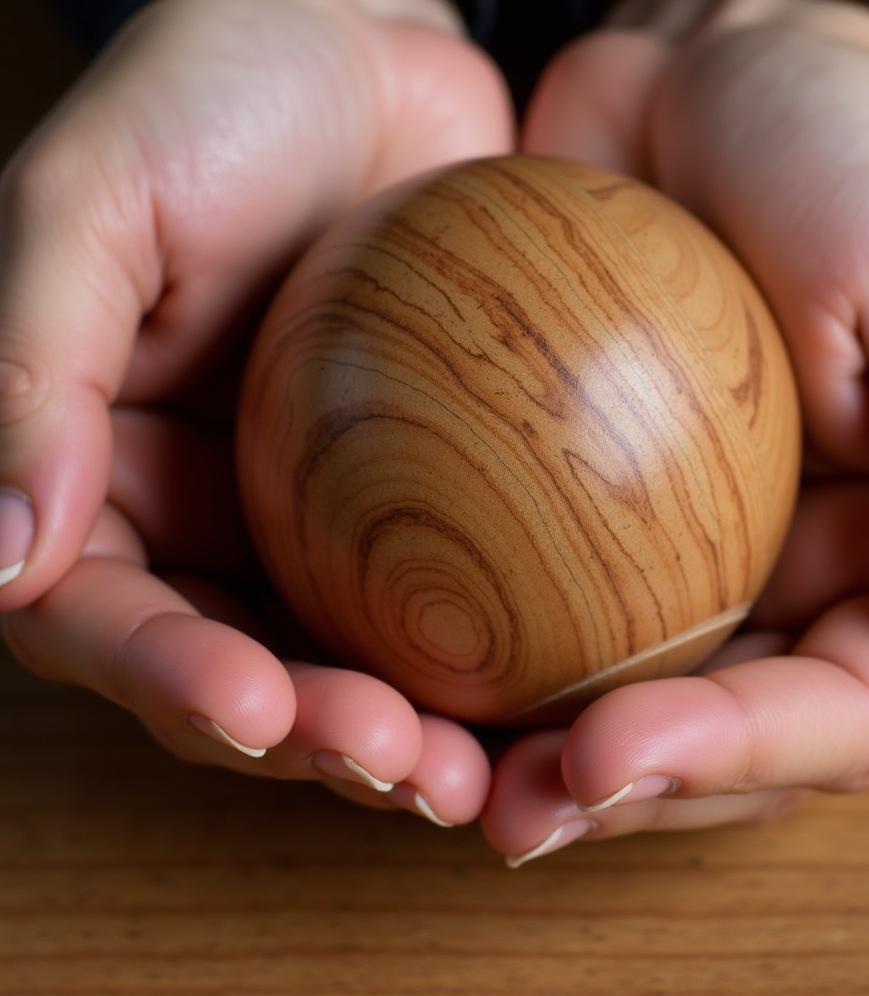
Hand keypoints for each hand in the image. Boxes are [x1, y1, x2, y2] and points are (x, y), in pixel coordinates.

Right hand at [1, 0, 511, 822]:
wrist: (359, 45)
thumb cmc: (211, 97)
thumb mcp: (90, 206)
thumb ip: (27, 374)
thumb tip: (2, 558)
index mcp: (96, 478)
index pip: (108, 619)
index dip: (172, 680)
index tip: (257, 706)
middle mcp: (198, 520)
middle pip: (237, 677)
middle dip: (306, 741)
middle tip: (402, 768)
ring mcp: (307, 520)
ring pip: (342, 668)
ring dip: (397, 737)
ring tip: (470, 774)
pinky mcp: (408, 502)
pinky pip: (441, 602)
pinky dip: (479, 662)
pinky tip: (538, 695)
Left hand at [482, 0, 868, 862]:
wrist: (697, 88)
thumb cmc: (836, 158)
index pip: (835, 709)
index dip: (732, 754)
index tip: (611, 753)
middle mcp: (783, 586)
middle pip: (713, 748)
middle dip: (620, 795)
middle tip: (513, 812)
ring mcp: (676, 565)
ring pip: (612, 708)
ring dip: (533, 765)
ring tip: (450, 782)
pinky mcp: (576, 520)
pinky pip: (522, 610)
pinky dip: (470, 658)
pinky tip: (398, 675)